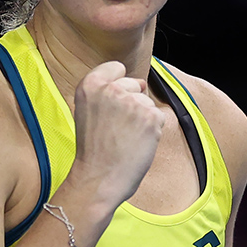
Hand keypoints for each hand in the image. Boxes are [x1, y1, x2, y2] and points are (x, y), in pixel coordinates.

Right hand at [70, 61, 165, 207]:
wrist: (98, 179)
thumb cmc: (94, 149)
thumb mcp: (87, 110)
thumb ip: (106, 91)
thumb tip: (142, 82)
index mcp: (90, 84)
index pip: (116, 67)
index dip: (118, 86)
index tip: (110, 107)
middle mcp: (111, 89)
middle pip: (135, 84)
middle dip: (132, 104)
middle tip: (115, 129)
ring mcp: (132, 102)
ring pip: (148, 103)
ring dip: (142, 119)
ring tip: (124, 138)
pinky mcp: (150, 117)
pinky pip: (159, 116)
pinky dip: (153, 131)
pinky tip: (136, 143)